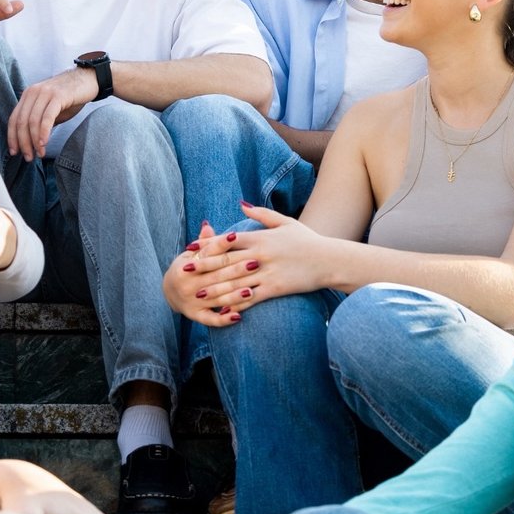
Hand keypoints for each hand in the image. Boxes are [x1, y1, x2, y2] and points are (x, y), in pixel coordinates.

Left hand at [8, 68, 96, 160]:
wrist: (88, 79)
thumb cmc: (70, 96)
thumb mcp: (50, 108)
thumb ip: (40, 121)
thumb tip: (31, 143)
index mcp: (28, 95)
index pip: (14, 119)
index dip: (12, 137)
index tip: (14, 152)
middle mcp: (33, 92)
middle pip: (21, 122)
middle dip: (23, 143)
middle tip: (28, 158)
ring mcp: (45, 93)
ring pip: (32, 121)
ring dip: (34, 141)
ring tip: (39, 154)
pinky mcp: (58, 96)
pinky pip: (46, 117)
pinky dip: (43, 132)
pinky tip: (44, 143)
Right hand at [163, 221, 258, 327]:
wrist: (169, 293)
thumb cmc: (187, 269)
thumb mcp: (190, 255)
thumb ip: (203, 243)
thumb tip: (208, 224)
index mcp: (185, 266)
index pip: (207, 254)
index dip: (221, 245)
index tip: (236, 236)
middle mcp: (187, 284)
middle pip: (215, 276)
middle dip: (236, 269)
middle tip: (255, 263)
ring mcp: (191, 301)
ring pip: (216, 298)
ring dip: (234, 295)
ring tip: (251, 290)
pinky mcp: (196, 316)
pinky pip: (211, 320)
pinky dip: (224, 319)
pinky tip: (239, 317)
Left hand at [168, 204, 329, 321]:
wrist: (329, 260)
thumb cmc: (307, 240)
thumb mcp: (285, 222)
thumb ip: (260, 214)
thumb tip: (241, 204)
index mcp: (261, 237)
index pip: (228, 240)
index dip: (207, 245)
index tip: (191, 249)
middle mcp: (261, 254)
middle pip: (226, 261)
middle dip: (203, 267)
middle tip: (184, 272)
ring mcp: (268, 272)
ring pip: (235, 282)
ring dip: (214, 289)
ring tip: (197, 295)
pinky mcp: (276, 288)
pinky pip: (251, 297)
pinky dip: (236, 303)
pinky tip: (223, 310)